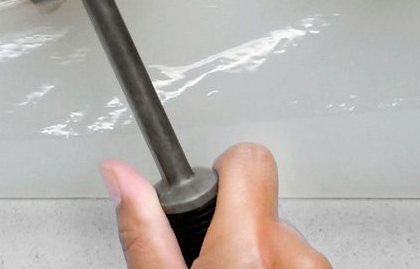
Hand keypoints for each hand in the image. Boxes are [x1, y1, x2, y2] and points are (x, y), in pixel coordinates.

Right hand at [103, 144, 330, 268]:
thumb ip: (144, 232)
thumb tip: (120, 174)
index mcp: (248, 249)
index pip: (249, 161)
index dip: (222, 173)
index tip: (209, 196)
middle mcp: (295, 258)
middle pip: (260, 209)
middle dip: (234, 231)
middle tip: (209, 268)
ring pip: (281, 241)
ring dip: (259, 259)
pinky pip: (299, 264)